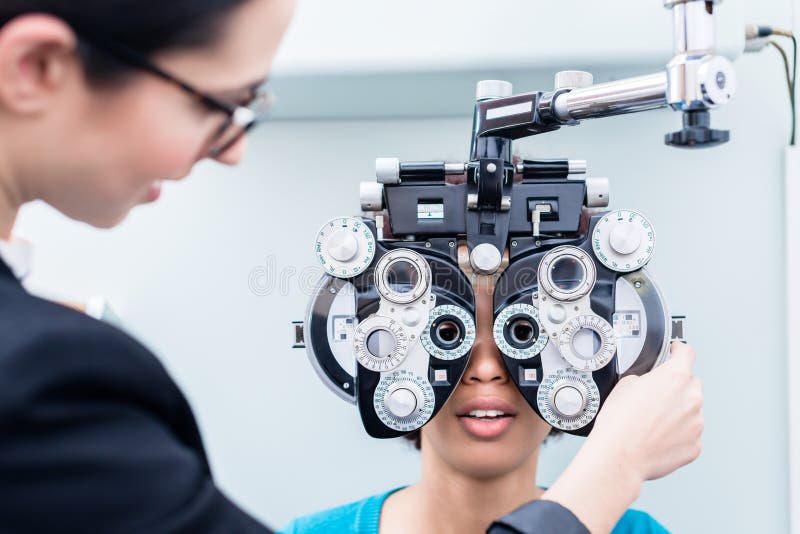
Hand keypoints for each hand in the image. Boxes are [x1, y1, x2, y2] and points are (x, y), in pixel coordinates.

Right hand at [540, 342, 702, 533]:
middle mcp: (691, 399)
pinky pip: (690, 434)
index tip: (677, 352)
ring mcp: (696, 424)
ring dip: (678, 412)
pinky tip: (658, 437)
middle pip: (691, 384)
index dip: (679, 351)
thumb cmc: (619, 423)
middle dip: (677, 387)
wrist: (619, 455)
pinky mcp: (695, 446)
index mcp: (674, 378)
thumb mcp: (624, 385)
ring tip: (652, 422)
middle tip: (656, 397)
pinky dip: (678, 434)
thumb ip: (645, 379)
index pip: (686, 354)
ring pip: (692, 411)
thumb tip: (649, 384)